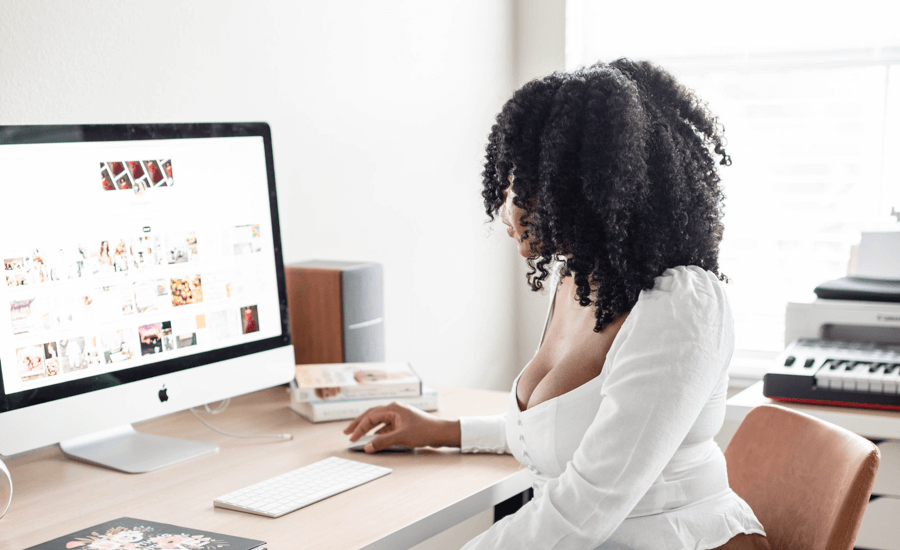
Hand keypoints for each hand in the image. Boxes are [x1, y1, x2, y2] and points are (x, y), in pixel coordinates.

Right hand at [343, 402, 460, 452]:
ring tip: (358, 437)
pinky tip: (374, 439)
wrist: (441, 432)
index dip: (359, 427)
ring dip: (368, 429)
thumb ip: (383, 442)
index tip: (351, 437)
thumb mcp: (401, 437)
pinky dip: (378, 433)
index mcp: (393, 408)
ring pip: (378, 421)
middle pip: (372, 415)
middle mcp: (394, 409)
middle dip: (359, 424)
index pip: (370, 416)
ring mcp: (399, 416)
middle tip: (347, 432)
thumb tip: (367, 447)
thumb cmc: (424, 431)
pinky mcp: (403, 423)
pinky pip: (386, 427)